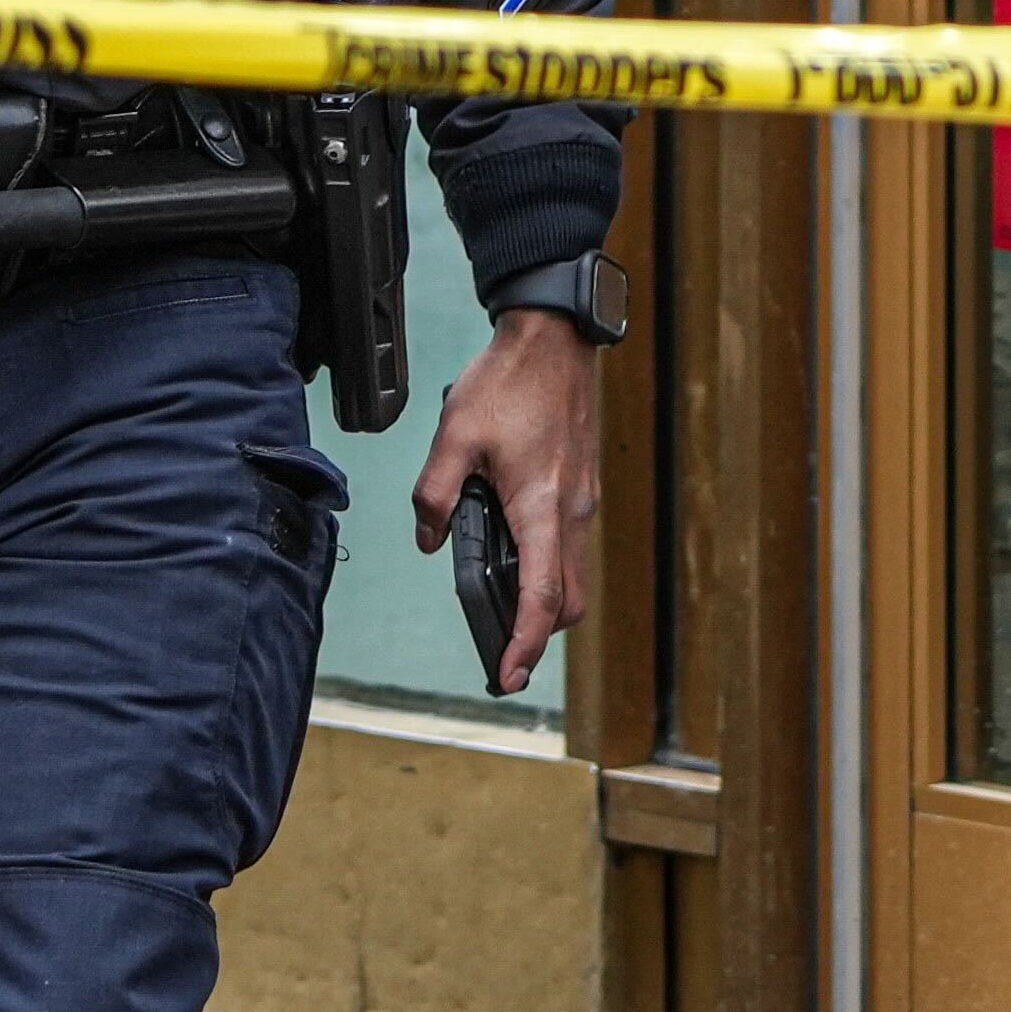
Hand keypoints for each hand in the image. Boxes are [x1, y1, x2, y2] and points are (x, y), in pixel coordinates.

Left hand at [411, 306, 601, 699]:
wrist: (555, 336)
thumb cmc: (509, 381)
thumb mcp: (454, 435)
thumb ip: (434, 495)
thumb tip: (428, 539)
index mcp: (541, 506)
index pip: (541, 595)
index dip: (524, 643)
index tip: (508, 675)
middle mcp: (571, 510)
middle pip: (569, 599)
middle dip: (538, 633)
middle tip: (501, 651)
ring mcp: (582, 498)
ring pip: (571, 573)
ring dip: (543, 600)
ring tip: (500, 604)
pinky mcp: (580, 484)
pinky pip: (569, 544)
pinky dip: (547, 566)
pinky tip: (512, 550)